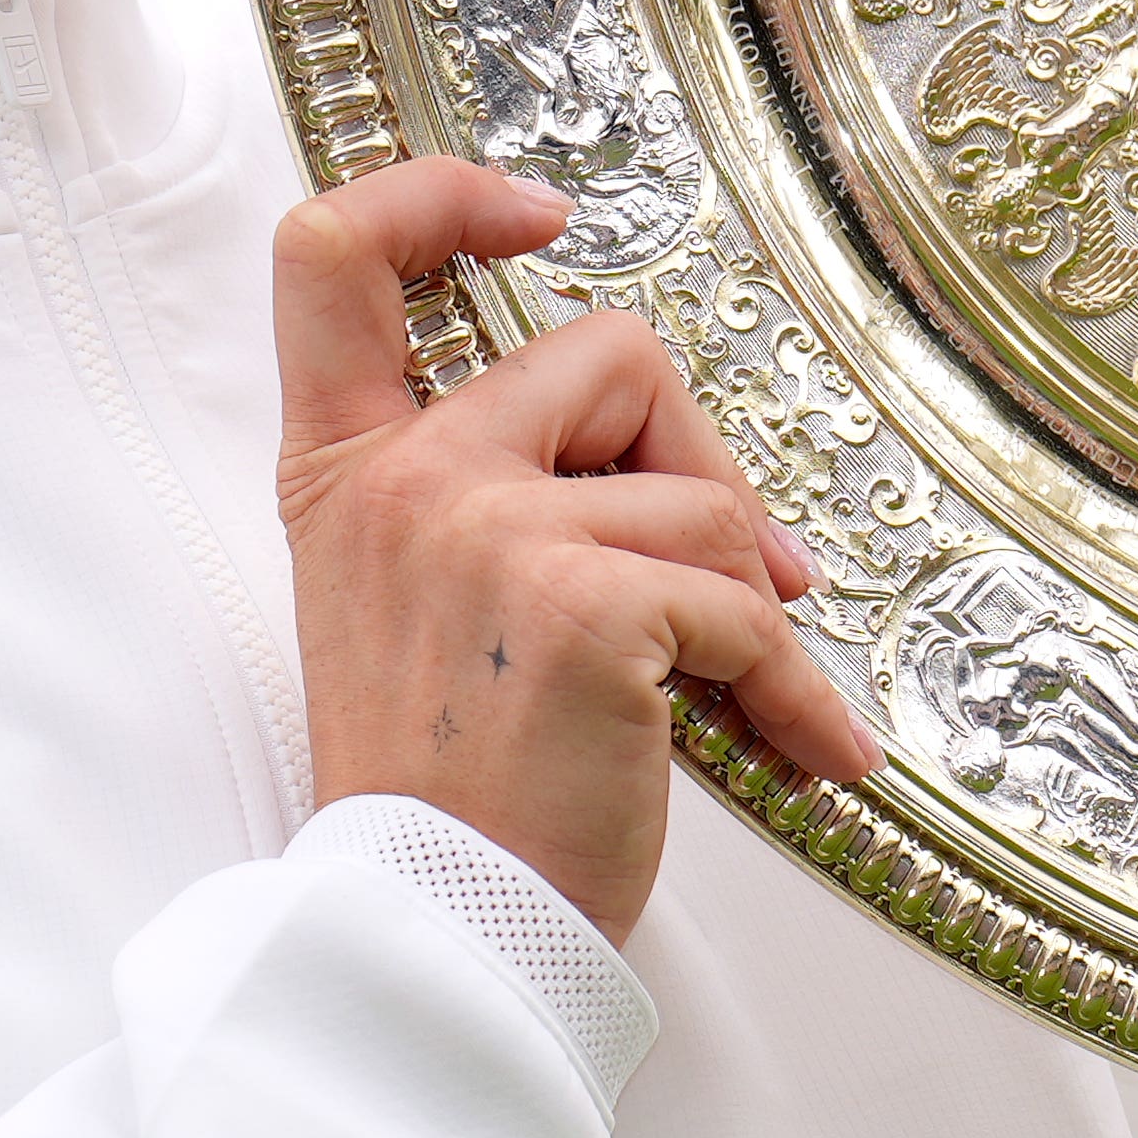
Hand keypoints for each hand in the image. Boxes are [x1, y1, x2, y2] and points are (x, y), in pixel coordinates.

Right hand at [273, 159, 880, 940]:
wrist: (438, 940)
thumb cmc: (450, 797)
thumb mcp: (417, 612)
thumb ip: (496, 502)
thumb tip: (697, 479)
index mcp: (343, 472)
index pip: (333, 253)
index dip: (437, 197)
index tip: (538, 217)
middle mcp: (403, 478)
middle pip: (604, 352)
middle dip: (701, 461)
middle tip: (743, 573)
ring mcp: (485, 528)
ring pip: (699, 496)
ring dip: (752, 607)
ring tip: (742, 704)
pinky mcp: (583, 599)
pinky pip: (746, 604)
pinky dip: (795, 689)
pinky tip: (803, 753)